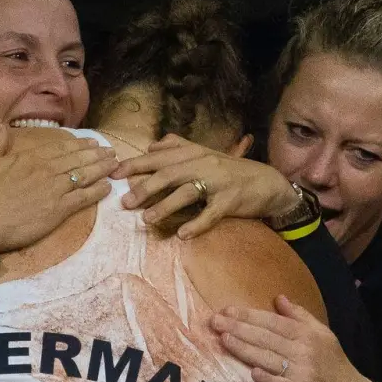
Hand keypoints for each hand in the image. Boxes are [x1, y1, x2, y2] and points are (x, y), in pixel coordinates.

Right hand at [0, 126, 116, 254]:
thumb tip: (1, 124)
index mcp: (30, 158)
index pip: (61, 148)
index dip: (79, 145)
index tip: (92, 143)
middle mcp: (47, 170)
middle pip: (77, 160)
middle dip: (97, 155)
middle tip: (111, 152)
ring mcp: (55, 190)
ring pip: (85, 176)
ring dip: (102, 169)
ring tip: (115, 165)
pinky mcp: (59, 210)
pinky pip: (84, 198)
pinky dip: (98, 192)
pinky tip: (108, 187)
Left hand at [113, 135, 300, 238]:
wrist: (267, 183)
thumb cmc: (232, 170)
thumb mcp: (206, 154)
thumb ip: (178, 147)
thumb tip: (151, 146)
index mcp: (195, 152)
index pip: (160, 156)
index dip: (136, 164)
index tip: (114, 173)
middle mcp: (205, 163)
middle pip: (170, 173)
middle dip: (145, 187)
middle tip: (125, 202)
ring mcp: (218, 182)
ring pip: (187, 192)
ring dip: (165, 206)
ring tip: (147, 219)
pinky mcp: (230, 201)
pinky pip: (211, 214)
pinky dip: (196, 224)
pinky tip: (182, 234)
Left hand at [211, 296, 379, 381]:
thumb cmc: (333, 363)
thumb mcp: (322, 334)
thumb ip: (300, 316)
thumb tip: (279, 298)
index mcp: (306, 334)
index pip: (272, 322)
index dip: (249, 316)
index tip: (226, 310)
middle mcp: (303, 350)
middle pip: (266, 338)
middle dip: (239, 328)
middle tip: (214, 321)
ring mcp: (302, 372)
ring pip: (268, 358)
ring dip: (245, 349)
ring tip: (224, 339)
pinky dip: (268, 379)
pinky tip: (252, 373)